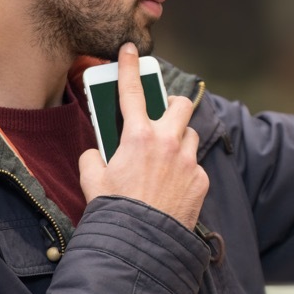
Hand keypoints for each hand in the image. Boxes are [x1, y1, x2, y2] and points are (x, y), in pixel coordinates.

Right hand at [79, 43, 208, 227]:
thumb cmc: (115, 211)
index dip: (130, 67)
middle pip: (180, 105)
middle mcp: (168, 143)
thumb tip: (96, 153)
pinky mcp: (201, 180)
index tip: (130, 50)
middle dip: (172, 104)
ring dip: (180, 140)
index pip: (132, 92)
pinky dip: (184, 171)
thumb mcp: (92, 180)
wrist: (143, 243)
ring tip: (166, 158)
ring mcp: (189, 161)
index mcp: (138, 137)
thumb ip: (92, 158)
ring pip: (190, 136)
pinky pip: (195, 166)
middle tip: (163, 113)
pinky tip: (172, 189)